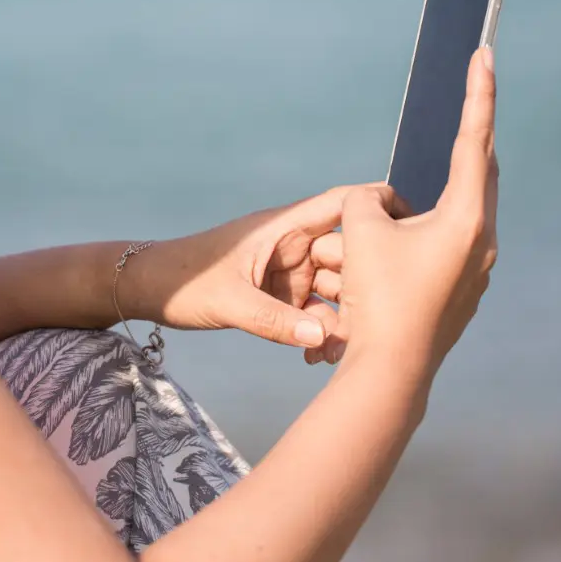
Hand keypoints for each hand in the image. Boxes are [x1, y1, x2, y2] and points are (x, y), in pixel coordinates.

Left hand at [125, 183, 406, 351]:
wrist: (149, 290)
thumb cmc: (185, 282)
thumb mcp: (230, 303)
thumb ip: (276, 321)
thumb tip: (325, 339)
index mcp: (284, 226)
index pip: (343, 204)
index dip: (380, 208)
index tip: (412, 229)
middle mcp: (293, 243)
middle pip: (347, 255)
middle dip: (365, 286)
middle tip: (377, 321)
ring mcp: (288, 269)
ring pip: (334, 289)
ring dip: (343, 317)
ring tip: (344, 352)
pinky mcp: (280, 293)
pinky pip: (313, 310)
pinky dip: (320, 331)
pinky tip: (318, 358)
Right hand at [309, 47, 498, 372]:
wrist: (388, 372)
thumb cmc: (375, 297)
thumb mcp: (360, 231)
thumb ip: (368, 200)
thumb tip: (382, 203)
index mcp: (468, 219)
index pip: (476, 140)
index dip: (478, 93)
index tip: (484, 53)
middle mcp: (483, 244)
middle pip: (479, 175)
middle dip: (466, 140)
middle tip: (464, 101)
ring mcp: (477, 273)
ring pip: (460, 215)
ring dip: (435, 196)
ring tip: (408, 192)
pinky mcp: (461, 294)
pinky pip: (445, 247)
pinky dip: (424, 231)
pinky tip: (398, 239)